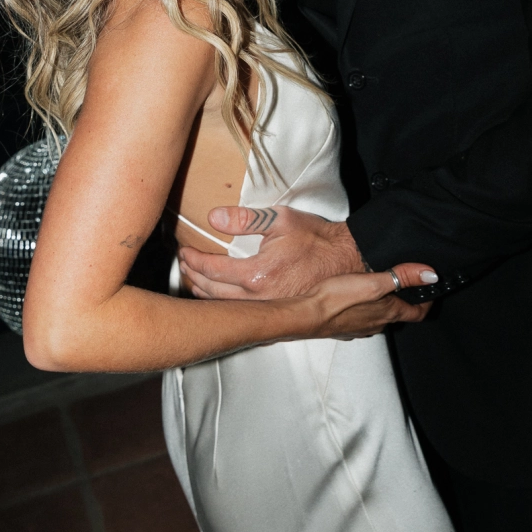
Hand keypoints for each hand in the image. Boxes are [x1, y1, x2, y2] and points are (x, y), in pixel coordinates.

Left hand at [178, 204, 433, 325]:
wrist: (349, 261)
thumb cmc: (317, 239)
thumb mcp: (281, 219)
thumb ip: (245, 219)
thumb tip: (214, 217)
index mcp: (258, 276)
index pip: (212, 270)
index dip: (193, 259)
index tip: (183, 251)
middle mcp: (260, 299)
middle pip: (212, 295)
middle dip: (192, 279)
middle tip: (182, 265)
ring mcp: (270, 310)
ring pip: (226, 308)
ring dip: (205, 295)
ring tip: (193, 280)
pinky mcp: (279, 314)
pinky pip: (243, 313)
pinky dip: (224, 305)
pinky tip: (219, 297)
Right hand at [295, 263, 438, 339]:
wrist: (307, 314)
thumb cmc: (337, 298)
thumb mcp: (373, 282)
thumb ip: (402, 277)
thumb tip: (430, 275)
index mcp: (388, 313)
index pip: (418, 313)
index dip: (428, 302)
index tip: (432, 291)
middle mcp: (377, 324)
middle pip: (399, 314)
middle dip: (405, 300)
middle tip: (406, 284)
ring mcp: (361, 328)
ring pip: (380, 317)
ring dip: (384, 305)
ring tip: (380, 288)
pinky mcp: (345, 328)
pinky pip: (362, 319)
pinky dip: (365, 309)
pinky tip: (355, 300)